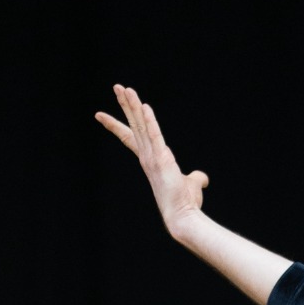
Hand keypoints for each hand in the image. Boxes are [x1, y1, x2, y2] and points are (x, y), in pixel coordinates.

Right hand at [96, 85, 207, 240]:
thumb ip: (195, 179)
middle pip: (133, 125)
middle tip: (117, 87)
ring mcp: (152, 158)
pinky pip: (155, 136)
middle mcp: (147, 157)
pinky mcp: (161, 160)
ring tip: (124, 89)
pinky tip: (144, 106)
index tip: (101, 115)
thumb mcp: (191, 186)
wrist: (184, 217)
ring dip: (132, 106)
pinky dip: (150, 121)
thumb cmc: (185, 204)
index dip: (117, 125)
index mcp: (150, 160)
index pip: (130, 137)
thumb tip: (202, 179)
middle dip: (125, 105)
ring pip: (140, 126)